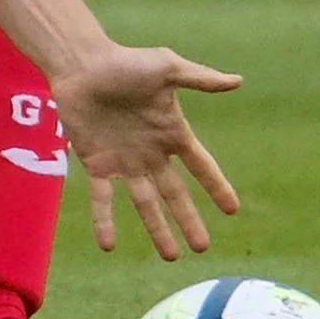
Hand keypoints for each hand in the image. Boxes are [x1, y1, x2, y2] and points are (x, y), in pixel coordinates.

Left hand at [54, 42, 242, 259]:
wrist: (80, 63)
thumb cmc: (124, 62)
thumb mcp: (166, 68)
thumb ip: (200, 78)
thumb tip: (238, 81)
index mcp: (171, 132)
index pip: (201, 165)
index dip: (216, 187)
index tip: (233, 210)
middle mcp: (151, 153)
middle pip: (175, 193)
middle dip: (188, 220)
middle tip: (201, 247)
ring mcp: (124, 161)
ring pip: (144, 203)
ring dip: (156, 229)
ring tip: (169, 256)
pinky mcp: (96, 164)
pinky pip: (102, 198)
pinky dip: (104, 221)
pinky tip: (108, 245)